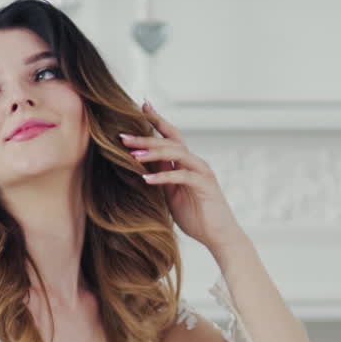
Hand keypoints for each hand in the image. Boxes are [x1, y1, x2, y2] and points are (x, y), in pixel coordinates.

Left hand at [120, 100, 245, 254]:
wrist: (218, 235)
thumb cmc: (194, 215)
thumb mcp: (171, 194)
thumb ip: (161, 176)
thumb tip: (141, 164)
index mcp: (186, 162)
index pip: (171, 136)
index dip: (157, 120)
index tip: (142, 106)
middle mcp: (195, 162)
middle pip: (170, 141)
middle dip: (146, 137)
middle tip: (123, 136)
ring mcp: (201, 172)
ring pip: (177, 153)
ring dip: (153, 153)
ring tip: (132, 154)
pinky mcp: (205, 186)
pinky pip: (183, 176)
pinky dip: (164, 177)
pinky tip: (147, 179)